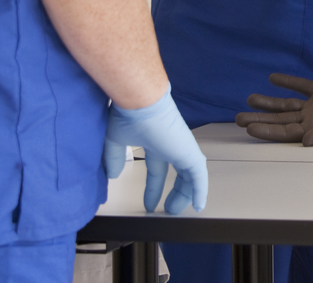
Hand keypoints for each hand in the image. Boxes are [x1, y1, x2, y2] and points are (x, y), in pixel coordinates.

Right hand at [102, 88, 207, 213]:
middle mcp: (170, 145)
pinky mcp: (189, 151)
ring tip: (179, 210)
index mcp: (154, 142)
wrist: (140, 101)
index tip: (149, 204)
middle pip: (178, 172)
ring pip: (190, 175)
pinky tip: (198, 204)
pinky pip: (199, 175)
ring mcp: (181, 148)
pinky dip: (200, 190)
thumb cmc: (127, 115)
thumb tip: (113, 175)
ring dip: (186, 194)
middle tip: (170, 208)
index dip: (153, 187)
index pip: (157, 169)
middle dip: (175, 191)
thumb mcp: (114, 141)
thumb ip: (114, 159)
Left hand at [238, 74, 312, 146]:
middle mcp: (312, 117)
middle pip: (280, 119)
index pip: (284, 132)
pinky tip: (273, 79)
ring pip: (286, 104)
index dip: (266, 131)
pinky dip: (288, 82)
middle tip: (237, 119)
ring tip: (249, 100)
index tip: (248, 128)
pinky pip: (301, 86)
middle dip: (259, 119)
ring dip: (268, 103)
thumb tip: (304, 141)